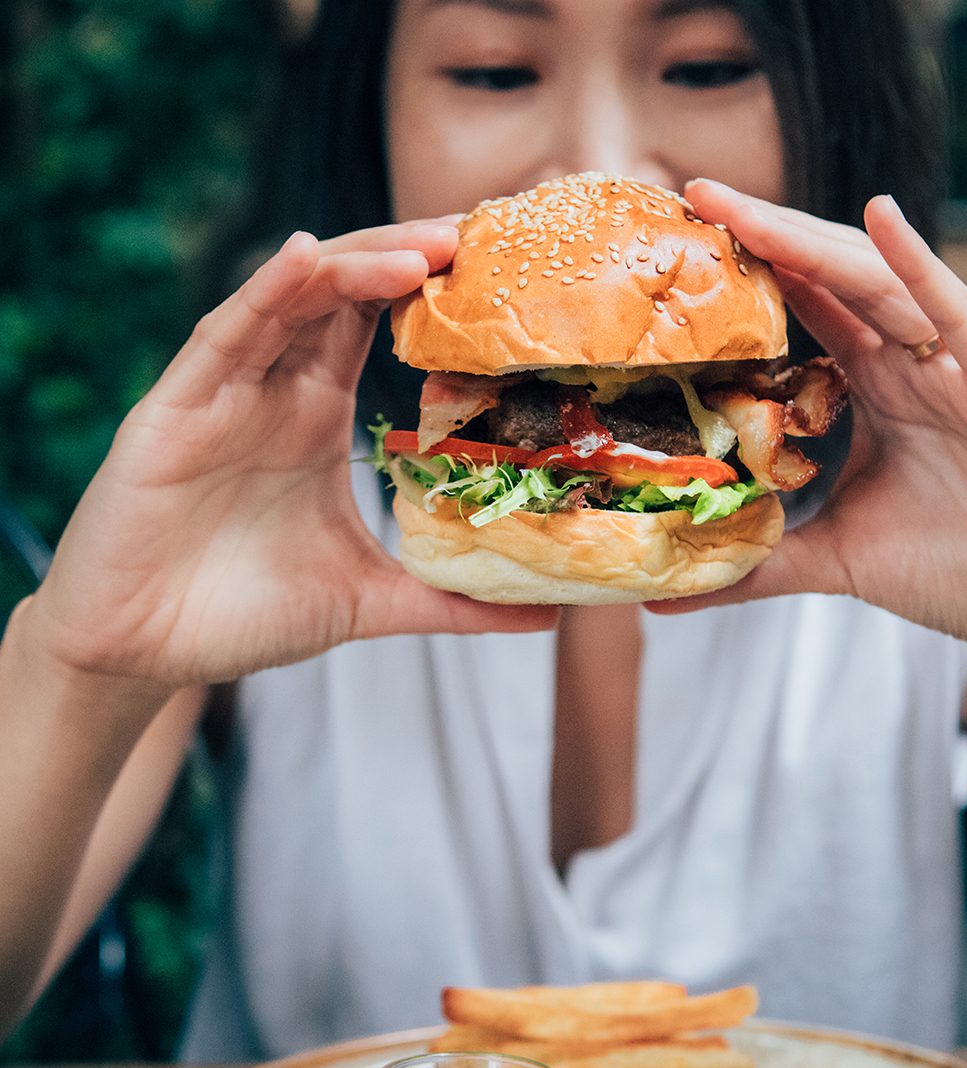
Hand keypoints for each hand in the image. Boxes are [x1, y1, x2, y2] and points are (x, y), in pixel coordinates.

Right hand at [27, 224, 557, 685]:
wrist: (144, 651)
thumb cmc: (245, 613)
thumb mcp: (369, 600)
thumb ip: (452, 602)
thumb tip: (545, 615)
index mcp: (316, 414)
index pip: (379, 326)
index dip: (434, 294)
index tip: (505, 277)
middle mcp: (275, 389)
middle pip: (346, 294)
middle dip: (409, 258)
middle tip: (479, 239)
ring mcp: (226, 392)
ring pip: (293, 298)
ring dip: (356, 265)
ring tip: (424, 250)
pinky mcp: (176, 409)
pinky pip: (224, 335)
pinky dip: (265, 293)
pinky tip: (305, 258)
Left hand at [660, 180, 966, 704]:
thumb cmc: (960, 571)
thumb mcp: (837, 561)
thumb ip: (758, 563)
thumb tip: (664, 596)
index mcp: (874, 392)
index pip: (803, 315)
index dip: (748, 276)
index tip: (678, 249)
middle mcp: (910, 366)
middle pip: (828, 280)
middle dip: (764, 236)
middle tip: (694, 195)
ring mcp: (956, 369)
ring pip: (877, 285)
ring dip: (812, 241)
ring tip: (744, 207)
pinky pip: (957, 315)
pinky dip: (919, 267)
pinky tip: (879, 222)